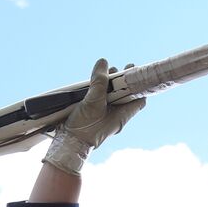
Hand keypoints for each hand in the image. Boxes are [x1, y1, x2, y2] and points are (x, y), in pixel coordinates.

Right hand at [43, 58, 145, 174]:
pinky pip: (100, 99)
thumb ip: (99, 82)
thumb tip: (103, 62)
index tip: (135, 73)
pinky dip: (99, 89)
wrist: (68, 144)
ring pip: (112, 96)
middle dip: (124, 81)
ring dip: (110, 83)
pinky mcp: (94, 114)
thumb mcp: (93, 102)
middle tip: (121, 68)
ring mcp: (104, 115)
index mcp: (122, 116)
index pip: (139, 99)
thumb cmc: (84, 127)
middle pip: (125, 95)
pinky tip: (94, 82)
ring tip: (108, 71)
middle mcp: (116, 115)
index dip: (140, 86)